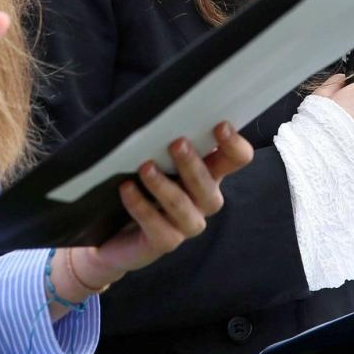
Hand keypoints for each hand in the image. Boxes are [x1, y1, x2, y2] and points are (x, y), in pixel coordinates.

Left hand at [70, 122, 254, 288]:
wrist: (116, 234)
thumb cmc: (143, 187)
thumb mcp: (158, 159)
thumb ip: (168, 141)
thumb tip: (163, 111)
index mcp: (209, 174)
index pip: (237, 160)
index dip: (234, 145)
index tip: (220, 126)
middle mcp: (203, 201)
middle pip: (209, 185)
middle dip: (193, 164)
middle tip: (177, 143)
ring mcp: (186, 224)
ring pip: (182, 207)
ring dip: (164, 185)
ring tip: (145, 167)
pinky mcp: (163, 242)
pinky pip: (157, 226)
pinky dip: (141, 206)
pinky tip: (127, 189)